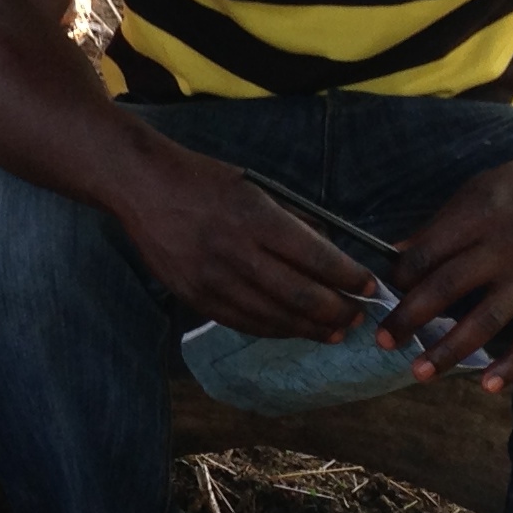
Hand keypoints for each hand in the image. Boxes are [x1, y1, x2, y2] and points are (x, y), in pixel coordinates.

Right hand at [118, 148, 374, 339]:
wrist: (143, 187)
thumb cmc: (203, 180)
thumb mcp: (255, 187)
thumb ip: (292, 220)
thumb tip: (329, 249)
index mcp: (255, 217)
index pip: (314, 256)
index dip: (347, 276)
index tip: (369, 285)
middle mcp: (235, 251)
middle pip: (298, 294)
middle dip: (336, 310)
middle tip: (357, 317)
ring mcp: (212, 279)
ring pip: (273, 316)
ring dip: (309, 328)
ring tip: (334, 332)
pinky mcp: (194, 296)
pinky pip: (243, 322)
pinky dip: (274, 329)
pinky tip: (294, 330)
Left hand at [385, 146, 512, 395]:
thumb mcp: (483, 187)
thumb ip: (444, 222)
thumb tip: (401, 254)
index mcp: (480, 214)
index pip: (429, 251)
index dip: (401, 276)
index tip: (385, 292)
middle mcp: (506, 246)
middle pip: (449, 286)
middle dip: (410, 316)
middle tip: (385, 340)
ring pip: (487, 319)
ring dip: (450, 350)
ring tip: (420, 372)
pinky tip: (488, 384)